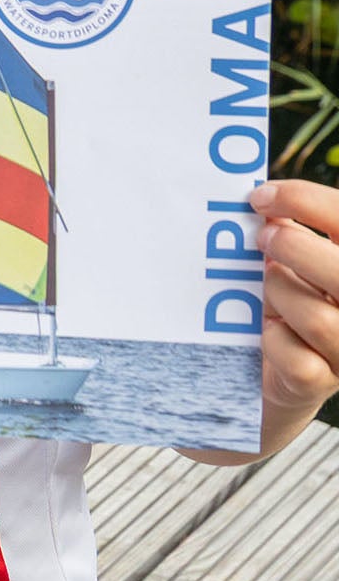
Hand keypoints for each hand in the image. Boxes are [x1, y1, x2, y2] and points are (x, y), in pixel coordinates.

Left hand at [251, 177, 338, 450]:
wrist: (280, 375)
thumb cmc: (285, 304)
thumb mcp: (290, 263)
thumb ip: (287, 233)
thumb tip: (258, 200)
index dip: (307, 201)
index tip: (261, 196)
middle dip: (291, 246)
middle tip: (260, 240)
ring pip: (316, 317)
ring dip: (278, 295)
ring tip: (265, 291)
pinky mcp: (322, 384)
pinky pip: (296, 359)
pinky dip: (272, 341)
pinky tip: (267, 333)